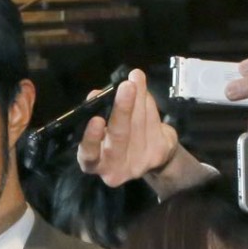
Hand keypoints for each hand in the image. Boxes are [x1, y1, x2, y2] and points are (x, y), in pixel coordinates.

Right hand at [77, 68, 180, 187]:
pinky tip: (144, 91)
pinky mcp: (158, 154)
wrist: (148, 160)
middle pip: (119, 137)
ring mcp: (139, 164)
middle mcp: (115, 170)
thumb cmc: (116, 143)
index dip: (92, 138)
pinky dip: (149, 103)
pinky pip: (154, 123)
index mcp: (94, 164)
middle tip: (126, 86)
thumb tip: (95, 94)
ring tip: (135, 78)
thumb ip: (97, 114)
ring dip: (139, 98)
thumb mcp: (100, 133)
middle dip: (123, 108)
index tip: (96, 119)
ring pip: (139, 126)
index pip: (89, 155)